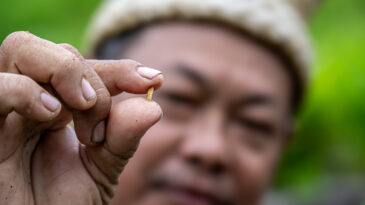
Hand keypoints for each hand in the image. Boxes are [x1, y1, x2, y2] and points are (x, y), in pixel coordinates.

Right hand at [0, 32, 162, 203]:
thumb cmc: (62, 203)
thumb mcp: (102, 169)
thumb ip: (123, 138)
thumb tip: (153, 106)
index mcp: (58, 106)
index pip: (86, 67)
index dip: (120, 69)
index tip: (153, 80)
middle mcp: (30, 101)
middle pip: (55, 50)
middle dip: (88, 72)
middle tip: (99, 112)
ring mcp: (6, 110)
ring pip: (22, 48)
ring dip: (64, 71)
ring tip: (81, 108)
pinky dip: (25, 91)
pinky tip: (50, 115)